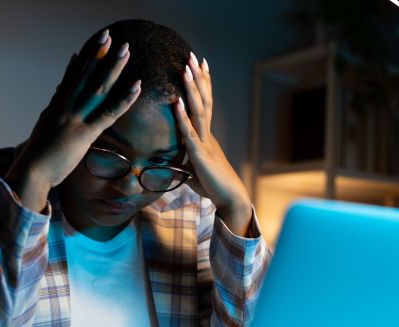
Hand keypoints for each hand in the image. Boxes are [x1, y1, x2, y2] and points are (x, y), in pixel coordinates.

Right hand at [6, 29, 140, 210]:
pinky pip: (109, 113)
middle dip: (97, 54)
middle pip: (84, 76)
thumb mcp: (45, 129)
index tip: (93, 45)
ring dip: (112, 67)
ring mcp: (74, 119)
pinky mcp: (84, 134)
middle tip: (109, 35)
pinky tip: (136, 86)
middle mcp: (64, 108)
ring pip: (97, 88)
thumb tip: (59, 93)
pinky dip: (124, 98)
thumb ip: (54, 110)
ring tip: (125, 49)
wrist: (30, 174)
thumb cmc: (38, 158)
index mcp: (56, 108)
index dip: (83, 61)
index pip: (71, 79)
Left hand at [173, 53, 253, 235]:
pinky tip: (177, 102)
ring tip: (185, 69)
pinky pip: (190, 133)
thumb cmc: (212, 184)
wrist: (229, 198)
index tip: (199, 64)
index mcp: (206, 135)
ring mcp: (205, 143)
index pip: (205, 103)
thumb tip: (169, 154)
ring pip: (198, 111)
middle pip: (203, 100)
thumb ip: (184, 155)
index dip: (203, 83)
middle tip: (192, 56)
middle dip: (198, 78)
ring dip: (191, 89)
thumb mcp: (194, 166)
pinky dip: (182, 117)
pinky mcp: (200, 156)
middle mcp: (208, 134)